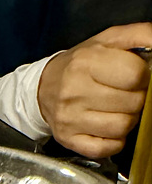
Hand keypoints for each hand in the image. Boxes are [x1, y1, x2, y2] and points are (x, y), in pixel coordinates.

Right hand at [37, 22, 151, 158]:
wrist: (43, 88)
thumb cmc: (80, 64)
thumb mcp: (108, 40)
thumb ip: (140, 35)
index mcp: (87, 62)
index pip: (135, 75)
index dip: (144, 77)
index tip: (137, 76)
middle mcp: (75, 91)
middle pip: (132, 103)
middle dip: (137, 98)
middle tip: (128, 94)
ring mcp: (70, 119)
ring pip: (121, 127)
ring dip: (128, 120)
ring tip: (120, 110)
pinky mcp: (68, 140)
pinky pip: (105, 148)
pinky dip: (115, 141)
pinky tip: (110, 128)